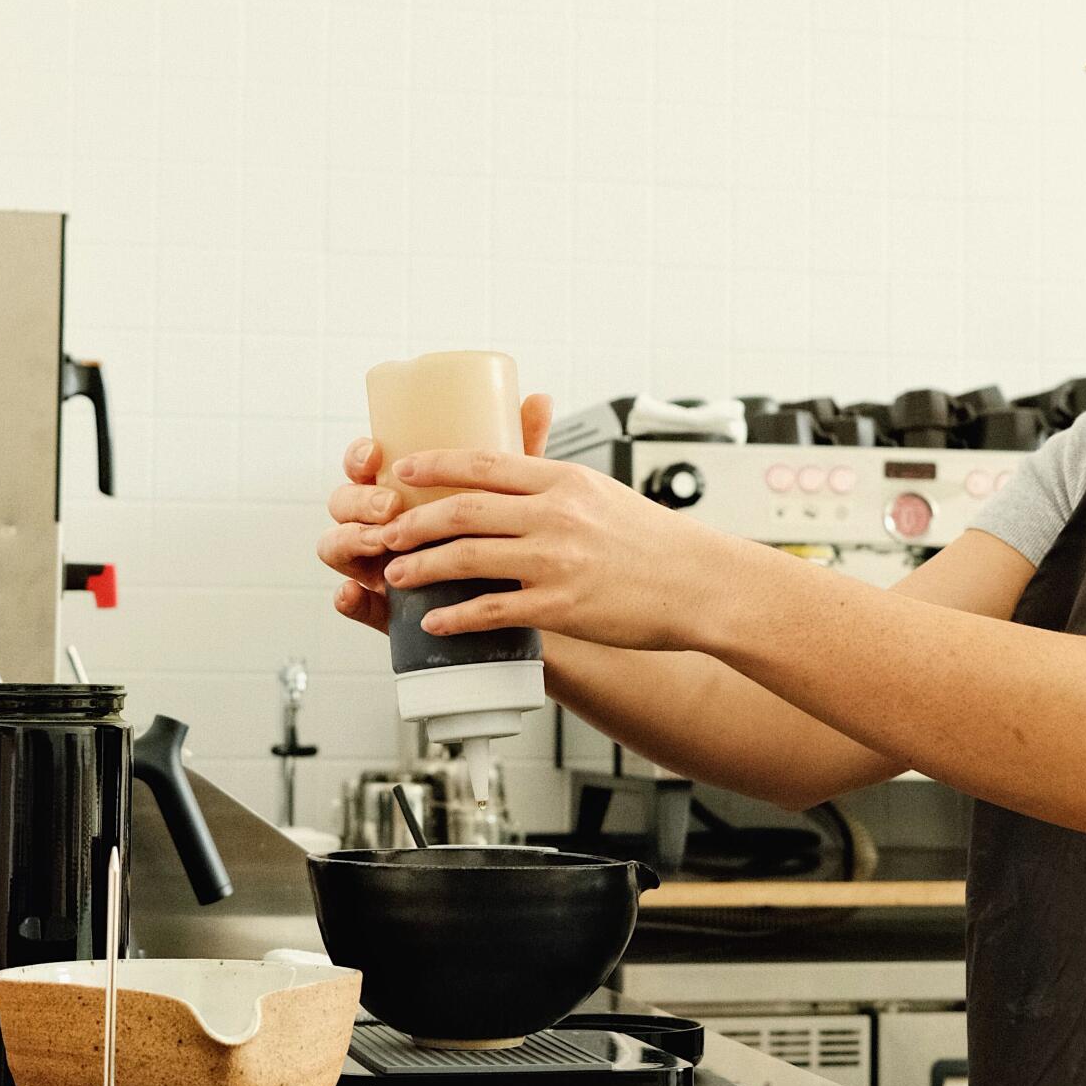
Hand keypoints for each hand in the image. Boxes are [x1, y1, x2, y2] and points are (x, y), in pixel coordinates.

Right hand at [317, 393, 553, 634]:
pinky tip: (353, 594)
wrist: (515, 599)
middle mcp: (378, 522)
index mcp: (397, 487)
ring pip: (337, 546)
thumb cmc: (505, 536)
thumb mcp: (510, 493)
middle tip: (390, 505)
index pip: (363, 464)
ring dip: (349, 539)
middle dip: (359, 500)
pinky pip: (351, 602)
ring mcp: (375, 563)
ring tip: (379, 542)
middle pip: (344, 503)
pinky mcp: (382, 606)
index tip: (375, 454)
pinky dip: (346, 598)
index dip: (358, 456)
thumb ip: (518, 451)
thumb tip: (540, 399)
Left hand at [373, 439, 735, 652]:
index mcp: (563, 480)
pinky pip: (492, 610)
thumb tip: (512, 479)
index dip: (435, 465)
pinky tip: (433, 621)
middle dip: (413, 522)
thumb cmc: (654, 542)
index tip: (402, 469)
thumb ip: (555, 487)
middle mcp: (555, 515)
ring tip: (395, 576)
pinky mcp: (560, 606)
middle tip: (386, 533)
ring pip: (467, 558)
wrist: (699, 584)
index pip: (484, 463)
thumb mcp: (603, 493)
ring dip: (421, 567)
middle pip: (463, 510)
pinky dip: (455, 616)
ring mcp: (555, 561)